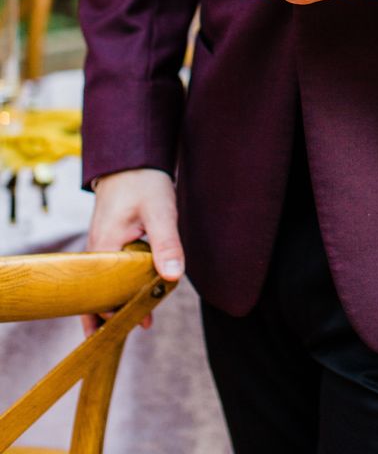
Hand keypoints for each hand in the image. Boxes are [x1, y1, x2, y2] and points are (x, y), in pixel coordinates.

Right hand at [82, 168, 183, 337]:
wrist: (132, 158)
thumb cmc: (144, 183)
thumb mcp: (160, 212)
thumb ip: (166, 244)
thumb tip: (172, 278)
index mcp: (103, 248)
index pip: (102, 294)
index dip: (117, 313)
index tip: (139, 324)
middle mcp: (96, 251)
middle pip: (100, 293)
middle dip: (116, 312)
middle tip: (142, 327)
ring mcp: (101, 246)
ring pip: (105, 282)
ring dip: (120, 299)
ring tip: (140, 319)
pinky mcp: (109, 240)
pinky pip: (111, 270)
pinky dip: (122, 283)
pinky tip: (138, 290)